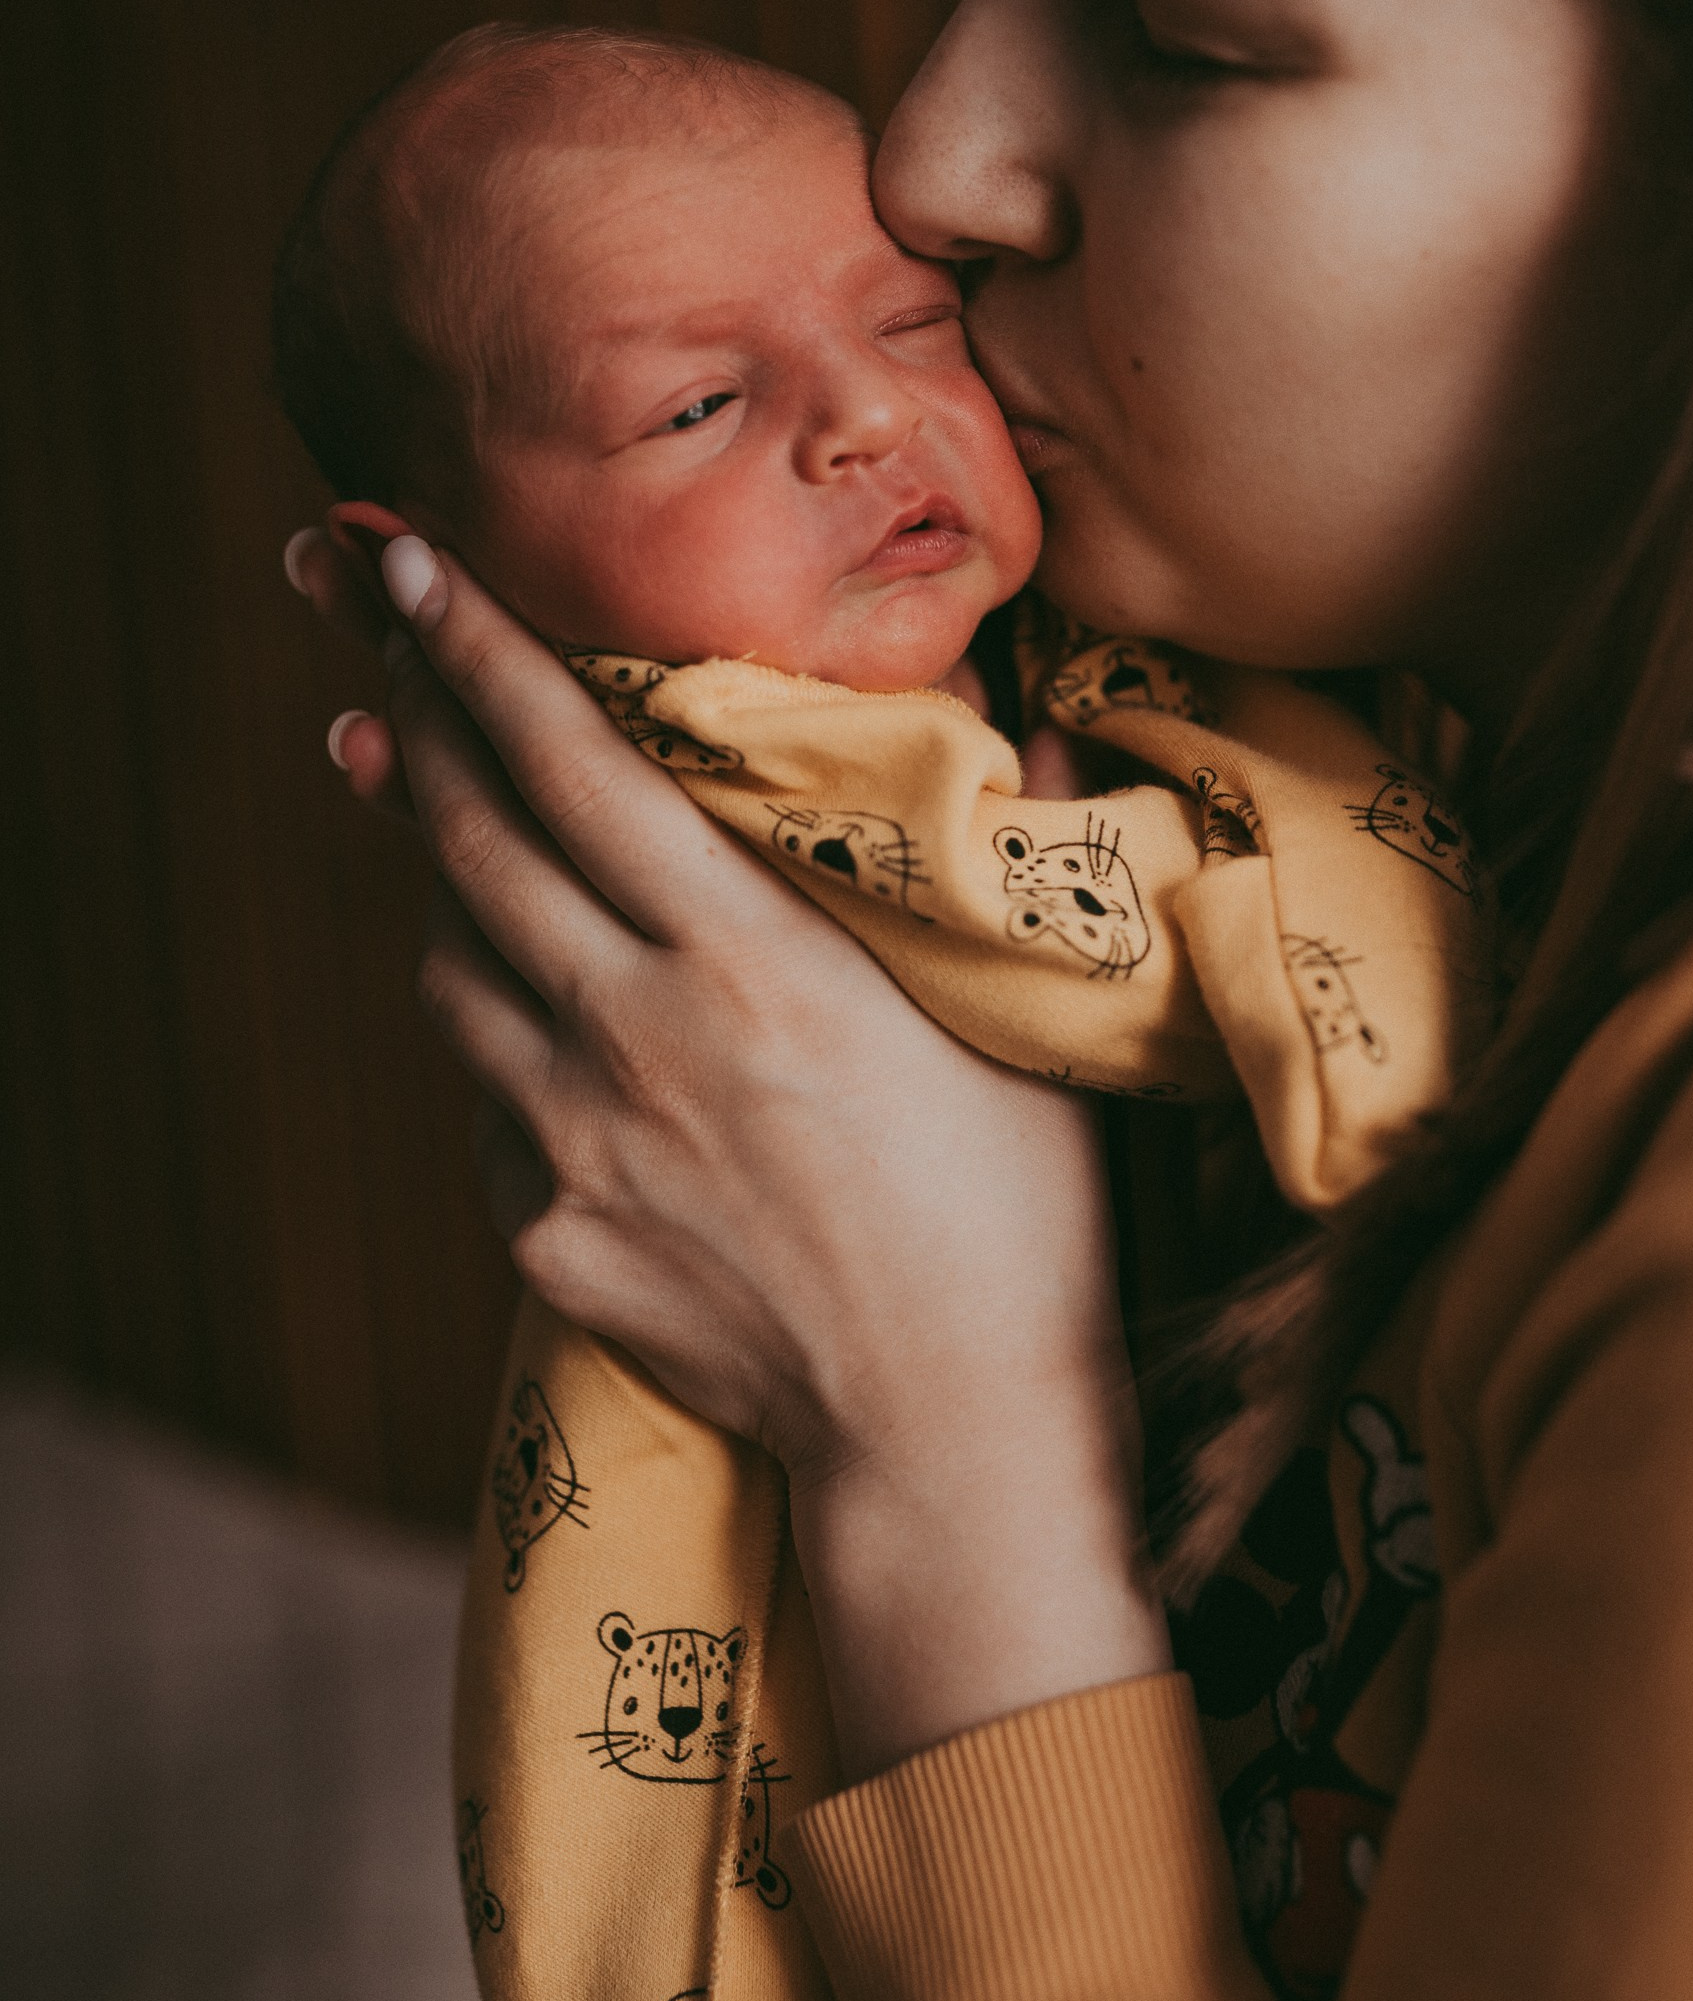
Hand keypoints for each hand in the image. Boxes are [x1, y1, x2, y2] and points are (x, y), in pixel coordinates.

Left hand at [284, 524, 1169, 1771]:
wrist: (946, 1437)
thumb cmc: (1018, 1221)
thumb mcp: (1016, 1021)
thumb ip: (997, 857)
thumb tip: (1034, 713)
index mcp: (750, 959)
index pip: (574, 767)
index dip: (478, 652)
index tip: (401, 562)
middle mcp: (635, 1032)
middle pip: (470, 841)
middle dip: (402, 706)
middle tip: (349, 614)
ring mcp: (574, 1138)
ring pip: (451, 966)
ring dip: (429, 868)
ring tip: (416, 794)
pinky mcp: (546, 1231)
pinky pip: (490, 1099)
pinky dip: (499, 1032)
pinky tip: (529, 1014)